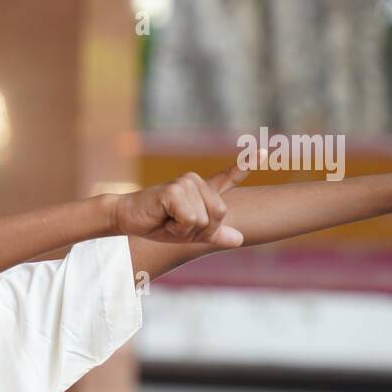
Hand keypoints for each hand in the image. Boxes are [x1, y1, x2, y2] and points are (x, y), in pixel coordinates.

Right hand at [113, 165, 248, 246]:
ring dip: (184, 230)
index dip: (246, 166)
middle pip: (219, 215)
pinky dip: (176, 228)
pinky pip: (189, 219)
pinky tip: (162, 218)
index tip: (265, 151)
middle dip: (200, 230)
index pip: (227, 178)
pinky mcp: (175, 190)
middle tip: (176, 225)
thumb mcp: (189, 233)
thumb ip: (214, 234)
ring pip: (204, 220)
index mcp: (201, 190)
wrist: (126, 219)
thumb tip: (240, 239)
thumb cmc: (156, 224)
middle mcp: (196, 181)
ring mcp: (186, 183)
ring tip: (166, 220)